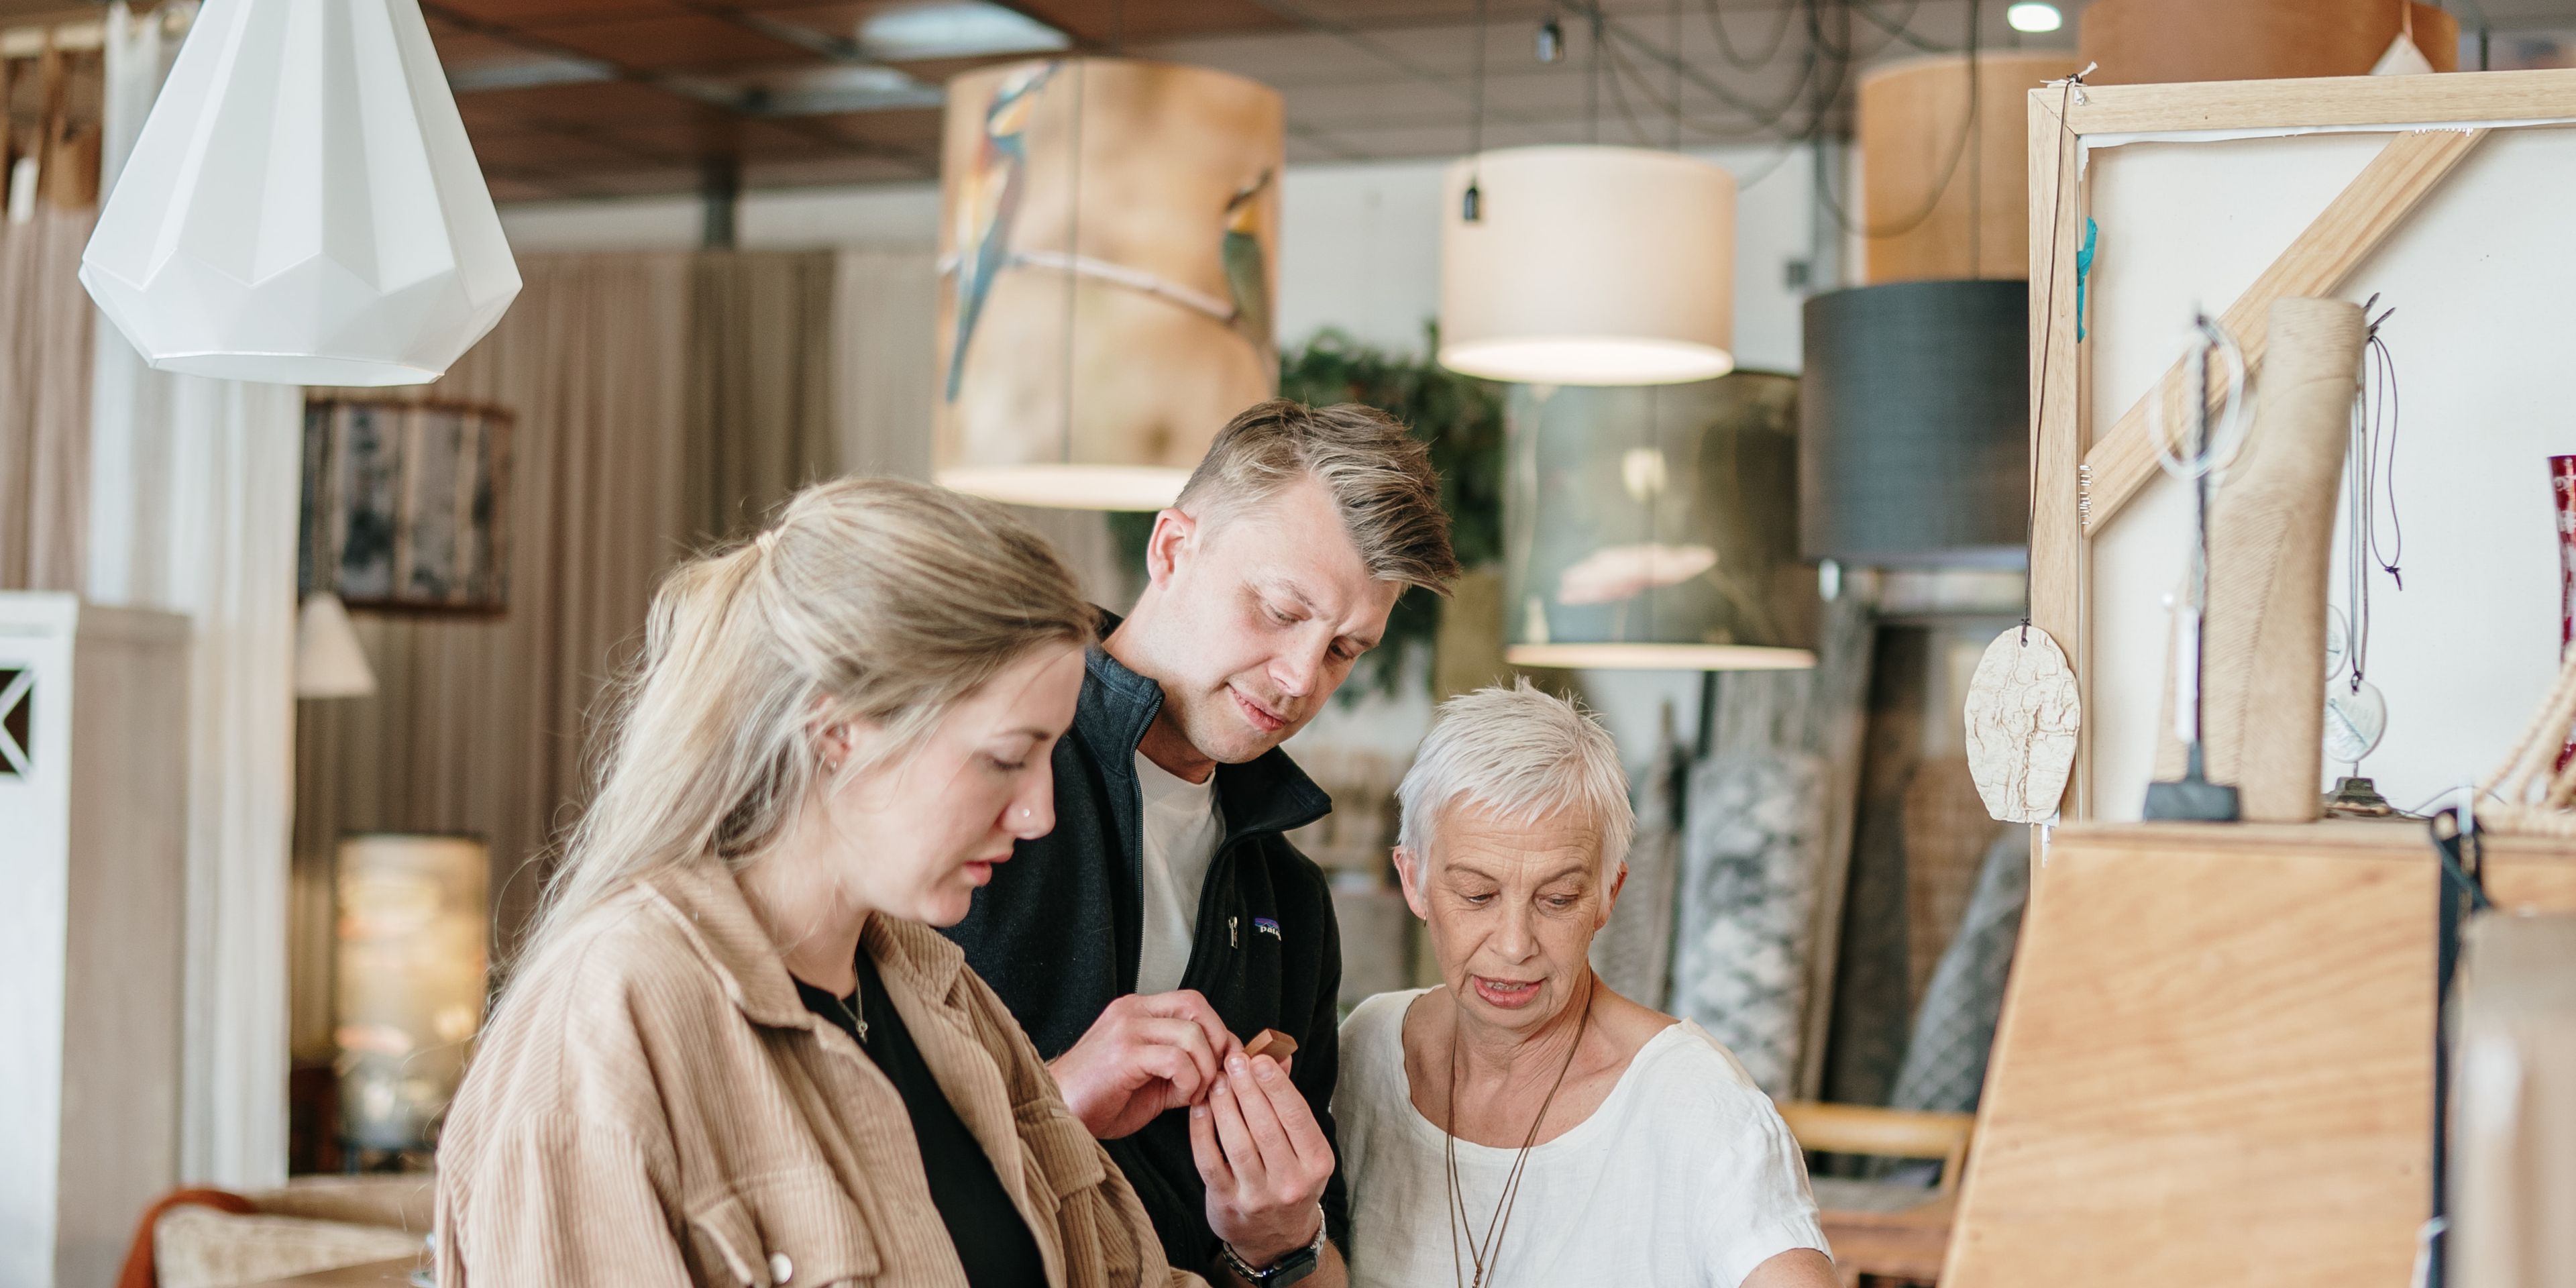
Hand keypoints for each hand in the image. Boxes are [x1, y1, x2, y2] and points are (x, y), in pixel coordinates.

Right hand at [1049, 990, 1236, 1139]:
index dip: (1218, 1030)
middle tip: (1216, 1075)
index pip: (1191, 1002)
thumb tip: (1221, 1066)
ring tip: (1194, 1093)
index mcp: (1136, 1012)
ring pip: (1191, 1034)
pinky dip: (1190, 1082)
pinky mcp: (1124, 1054)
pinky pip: (1177, 1060)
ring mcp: (1126, 1030)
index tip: (1225, 1061)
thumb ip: (1182, 1064)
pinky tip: (1180, 1098)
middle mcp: (1131, 1012)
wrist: (1058, 1114)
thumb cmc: (1099, 1099)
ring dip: (1205, 1069)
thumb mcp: (1150, 1077)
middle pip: (1195, 1006)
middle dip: (1217, 1041)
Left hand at [1190, 1050, 1332, 1266]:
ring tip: (1216, 1079)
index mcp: (1317, 1163)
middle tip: (1233, 1060)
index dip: (1276, 1085)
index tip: (1259, 1058)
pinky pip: (1210, 1162)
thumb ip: (1289, 1101)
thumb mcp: (1303, 1146)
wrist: (1277, 1238)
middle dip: (1247, 1088)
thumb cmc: (1290, 1178)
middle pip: (1266, 1127)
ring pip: (1238, 1143)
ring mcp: (1258, 1197)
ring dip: (1224, 1105)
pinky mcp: (1228, 1204)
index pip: (1297, 1117)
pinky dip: (1202, 1132)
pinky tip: (1200, 1107)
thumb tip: (1279, 1055)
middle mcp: (1292, 1183)